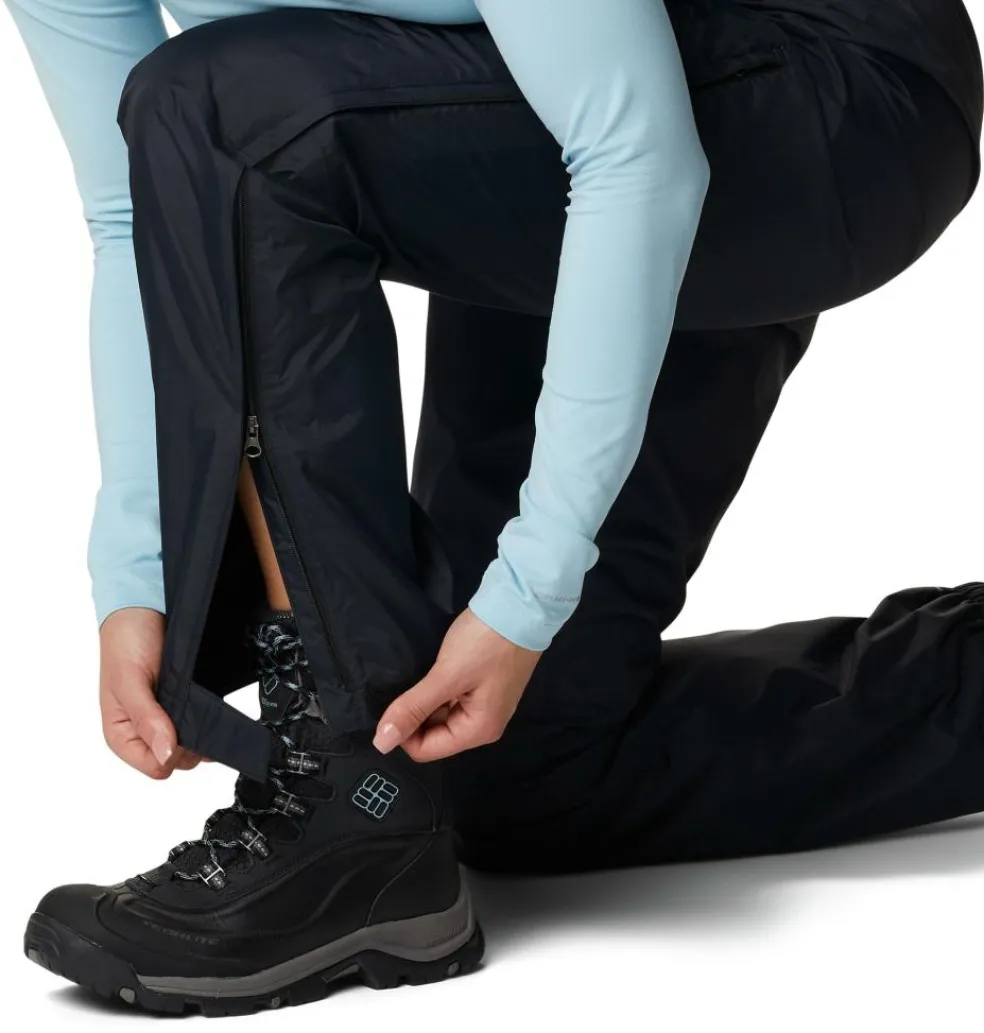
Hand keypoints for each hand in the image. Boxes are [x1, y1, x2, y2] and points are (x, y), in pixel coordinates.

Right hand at [99, 607, 204, 778]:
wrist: (141, 607)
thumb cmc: (126, 642)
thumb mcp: (130, 680)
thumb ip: (147, 719)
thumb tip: (165, 756)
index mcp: (121, 735)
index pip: (156, 767)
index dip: (176, 754)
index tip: (188, 729)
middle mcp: (142, 732)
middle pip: (178, 760)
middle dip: (192, 742)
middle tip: (200, 711)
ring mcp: (163, 719)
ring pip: (191, 743)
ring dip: (202, 728)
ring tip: (204, 703)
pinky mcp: (180, 703)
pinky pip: (198, 721)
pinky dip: (207, 715)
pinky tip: (210, 702)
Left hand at [373, 608, 541, 761]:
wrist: (520, 606)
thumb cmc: (485, 642)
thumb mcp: (446, 675)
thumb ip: (413, 708)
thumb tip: (381, 743)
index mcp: (478, 731)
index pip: (425, 750)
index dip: (402, 731)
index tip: (391, 703)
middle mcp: (484, 726)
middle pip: (434, 735)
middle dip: (414, 715)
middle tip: (403, 687)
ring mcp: (485, 706)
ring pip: (440, 716)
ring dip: (425, 701)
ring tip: (416, 677)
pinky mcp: (483, 688)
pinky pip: (451, 700)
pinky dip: (437, 690)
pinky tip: (430, 672)